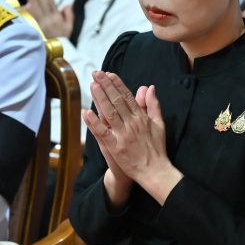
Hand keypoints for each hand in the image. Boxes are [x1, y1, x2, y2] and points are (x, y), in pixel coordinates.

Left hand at [25, 0, 72, 39]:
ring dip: (33, 1)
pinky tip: (24, 6)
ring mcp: (41, 26)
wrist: (57, 55)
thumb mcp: (70, 28)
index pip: (52, 3)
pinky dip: (28, 13)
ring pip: (37, 11)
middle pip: (43, 5)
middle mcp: (49, 21)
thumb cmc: (64, 41)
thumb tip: (67, 4)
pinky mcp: (35, 32)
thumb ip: (69, 15)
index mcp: (57, 19)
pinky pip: (31, 21)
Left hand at [87, 71, 181, 204]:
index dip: (117, 84)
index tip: (109, 74)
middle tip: (96, 73)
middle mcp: (132, 124)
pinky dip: (94, 123)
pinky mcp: (115, 148)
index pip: (127, 97)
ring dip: (100, 98)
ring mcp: (123, 136)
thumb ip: (153, 105)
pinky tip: (86, 112)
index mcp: (141, 118)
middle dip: (106, 86)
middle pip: (117, 101)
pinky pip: (103, 134)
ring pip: (110, 113)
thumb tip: (149, 87)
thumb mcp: (159, 124)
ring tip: (92, 85)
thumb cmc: (156, 148)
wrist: (155, 171)